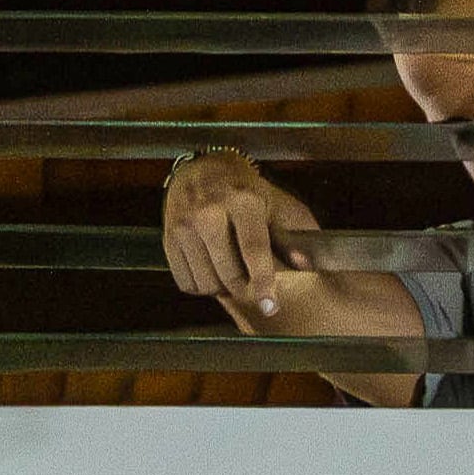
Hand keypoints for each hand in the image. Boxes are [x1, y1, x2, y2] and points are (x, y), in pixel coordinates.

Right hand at [163, 150, 319, 314]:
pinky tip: (211, 267)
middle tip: (252, 277)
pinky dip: (202, 285)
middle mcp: (209, 212)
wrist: (204, 168)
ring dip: (223, 287)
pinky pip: (187, 284)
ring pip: (207, 284)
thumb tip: (304, 264)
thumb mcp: (278, 204)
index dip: (263, 281)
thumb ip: (294, 236)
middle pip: (230, 274)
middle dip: (246, 286)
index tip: (270, 306)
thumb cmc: (248, 192)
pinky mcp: (168, 238)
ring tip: (230, 268)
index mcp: (244, 201)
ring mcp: (185, 225)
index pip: (253, 248)